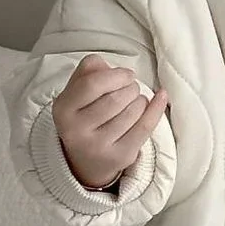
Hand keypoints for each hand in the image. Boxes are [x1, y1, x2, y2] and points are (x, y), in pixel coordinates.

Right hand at [52, 54, 168, 191]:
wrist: (85, 161)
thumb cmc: (85, 118)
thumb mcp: (76, 93)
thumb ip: (88, 71)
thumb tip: (105, 64)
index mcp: (63, 110)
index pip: (92, 84)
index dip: (115, 75)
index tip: (127, 74)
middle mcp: (77, 131)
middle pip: (115, 99)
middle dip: (130, 87)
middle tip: (131, 89)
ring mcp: (98, 146)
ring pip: (132, 112)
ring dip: (140, 99)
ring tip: (135, 101)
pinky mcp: (120, 156)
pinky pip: (145, 127)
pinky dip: (156, 108)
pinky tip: (161, 97)